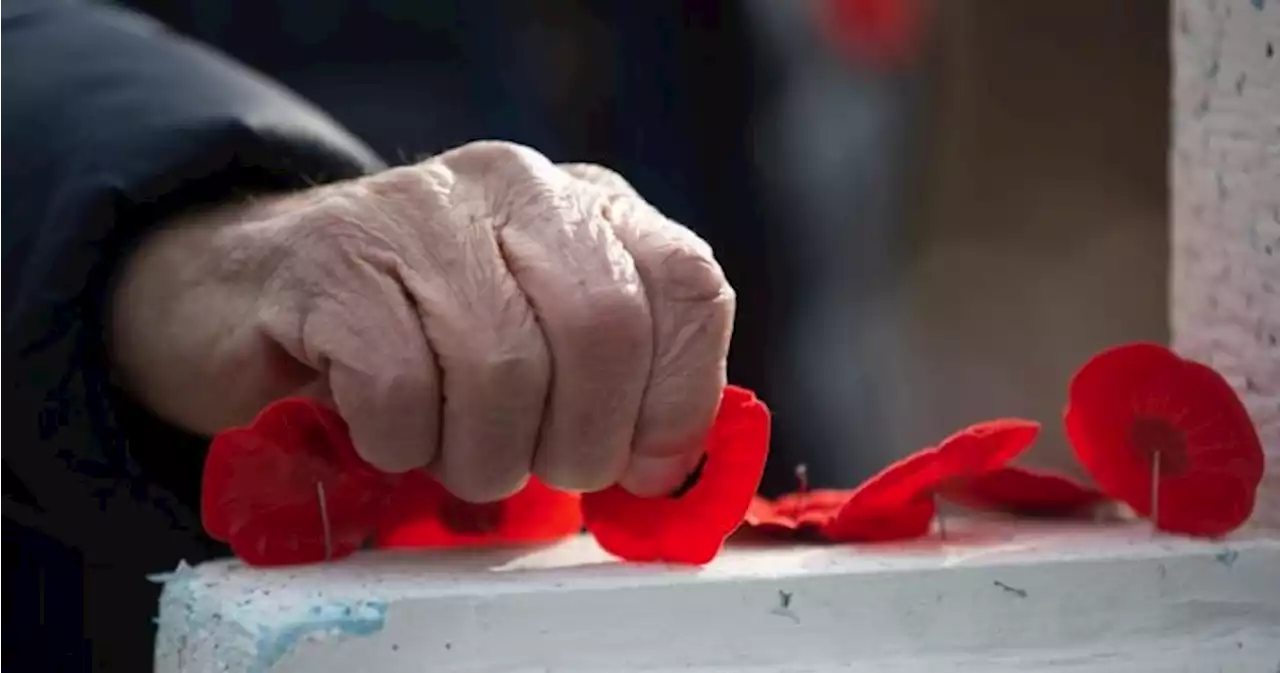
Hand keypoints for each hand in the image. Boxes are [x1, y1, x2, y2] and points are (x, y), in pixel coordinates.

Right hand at [110, 141, 734, 499]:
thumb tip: (667, 467)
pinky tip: (384, 428)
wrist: (257, 290)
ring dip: (481, 454)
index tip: (642, 468)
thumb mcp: (543, 348)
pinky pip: (401, 388)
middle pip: (603, 326)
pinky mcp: (333, 258)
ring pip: (502, 366)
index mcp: (587, 207)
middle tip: (537, 470)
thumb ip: (620, 388)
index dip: (679, 397)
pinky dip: (400, 443)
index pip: (687, 284)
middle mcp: (517, 187)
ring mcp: (421, 211)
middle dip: (579, 440)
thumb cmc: (422, 340)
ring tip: (451, 452)